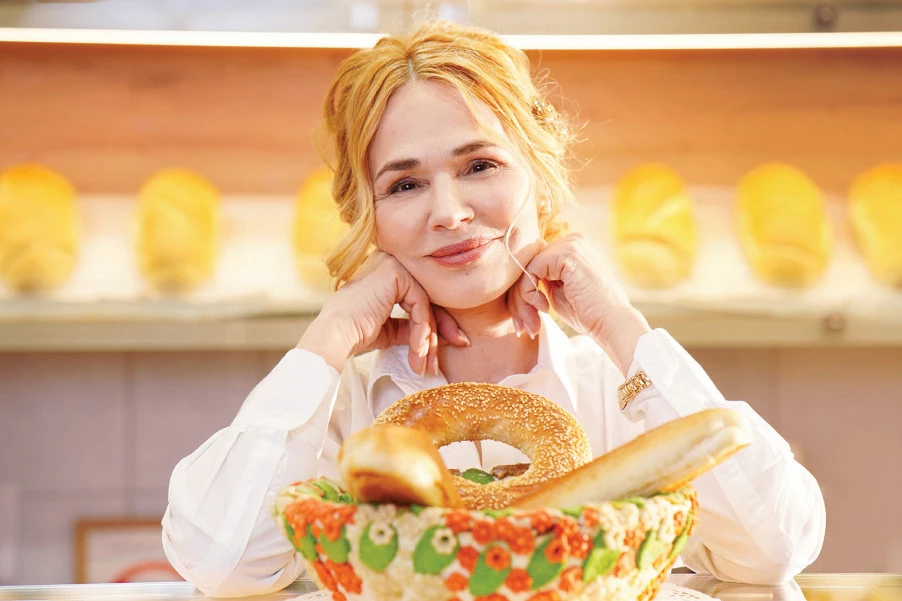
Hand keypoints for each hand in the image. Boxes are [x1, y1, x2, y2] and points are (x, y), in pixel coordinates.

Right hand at [298, 251, 467, 373]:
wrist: (336, 335)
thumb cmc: (355, 333)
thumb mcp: (390, 329)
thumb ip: (412, 326)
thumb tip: (440, 336)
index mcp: (388, 273)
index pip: (422, 296)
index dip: (437, 323)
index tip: (449, 346)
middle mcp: (391, 262)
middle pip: (429, 298)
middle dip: (440, 331)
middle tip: (444, 357)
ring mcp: (393, 263)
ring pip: (427, 303)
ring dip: (428, 337)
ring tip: (423, 363)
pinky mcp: (395, 272)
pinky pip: (421, 304)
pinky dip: (422, 330)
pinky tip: (417, 350)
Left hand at [507, 234, 649, 373]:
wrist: (611, 324)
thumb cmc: (587, 314)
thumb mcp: (557, 292)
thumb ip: (541, 280)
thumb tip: (515, 278)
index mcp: (571, 248)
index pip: (533, 264)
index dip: (522, 293)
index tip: (524, 320)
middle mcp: (571, 240)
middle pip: (527, 265)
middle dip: (519, 299)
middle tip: (524, 326)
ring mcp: (570, 244)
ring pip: (526, 269)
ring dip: (522, 300)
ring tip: (532, 322)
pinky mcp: (567, 253)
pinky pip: (531, 271)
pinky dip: (529, 293)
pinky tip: (544, 308)